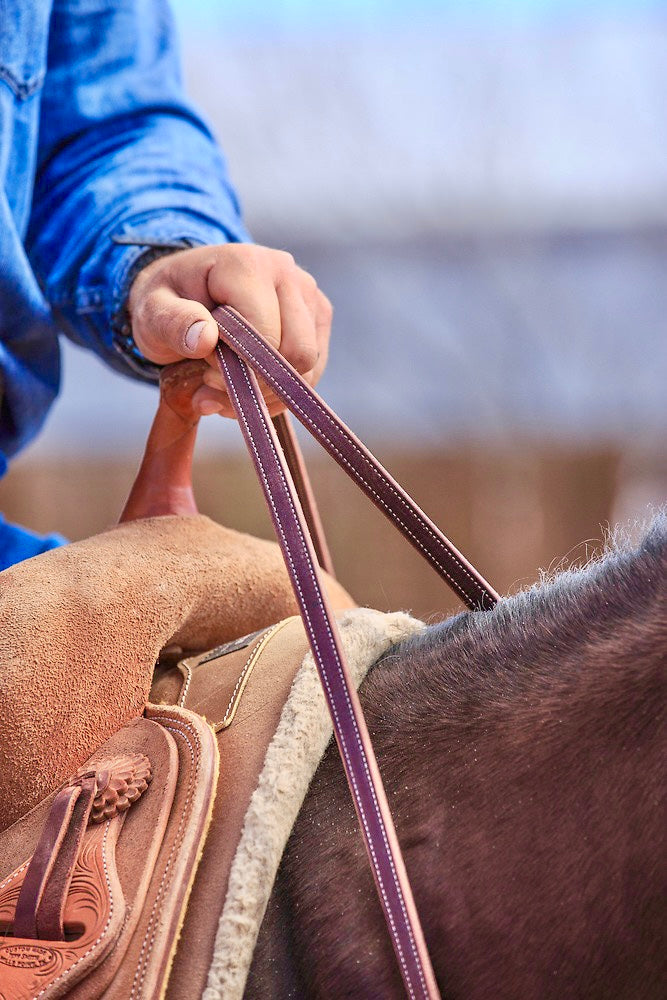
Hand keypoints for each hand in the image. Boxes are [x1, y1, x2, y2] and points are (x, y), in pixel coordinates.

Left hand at [127, 243, 331, 416]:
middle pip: (297, 354)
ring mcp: (309, 295)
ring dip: (267, 393)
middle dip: (256, 384)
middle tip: (214, 387)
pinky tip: (246, 387)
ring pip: (309, 368)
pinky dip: (279, 392)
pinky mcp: (317, 318)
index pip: (266, 336)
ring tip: (225, 391)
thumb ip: (172, 323)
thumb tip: (204, 339)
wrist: (185, 290)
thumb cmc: (169, 300)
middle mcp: (288, 274)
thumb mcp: (152, 311)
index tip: (204, 374)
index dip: (238, 368)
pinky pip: (312, 372)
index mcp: (248, 265)